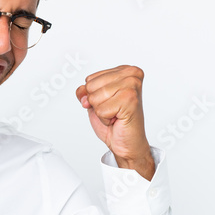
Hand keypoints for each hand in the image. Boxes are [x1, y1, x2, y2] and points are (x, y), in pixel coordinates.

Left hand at [76, 65, 154, 179]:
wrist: (127, 143)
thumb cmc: (114, 122)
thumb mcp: (94, 101)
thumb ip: (85, 91)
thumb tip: (82, 93)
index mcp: (124, 70)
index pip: (89, 79)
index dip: (93, 95)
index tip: (109, 103)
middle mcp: (131, 75)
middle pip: (90, 86)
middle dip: (97, 103)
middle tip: (112, 110)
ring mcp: (132, 86)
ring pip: (94, 97)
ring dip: (101, 111)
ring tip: (115, 114)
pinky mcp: (130, 100)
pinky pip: (100, 110)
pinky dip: (105, 119)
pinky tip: (118, 119)